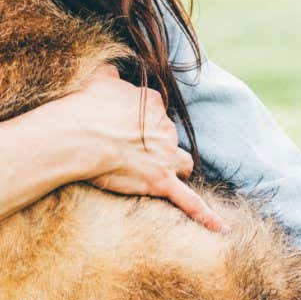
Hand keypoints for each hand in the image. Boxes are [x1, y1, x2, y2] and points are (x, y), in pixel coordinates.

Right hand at [54, 64, 228, 232]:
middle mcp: (166, 128)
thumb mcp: (99, 78)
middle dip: (155, 143)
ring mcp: (165, 156)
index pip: (156, 110)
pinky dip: (206, 216)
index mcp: (153, 102)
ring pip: (183, 162)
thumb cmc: (84, 106)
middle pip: (169, 137)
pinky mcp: (160, 182)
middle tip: (130, 147)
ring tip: (162, 172)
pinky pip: (188, 201)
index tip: (125, 123)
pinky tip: (222, 229)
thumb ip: (112, 72)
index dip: (141, 119)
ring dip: (176, 165)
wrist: (78, 135)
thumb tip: (115, 70)